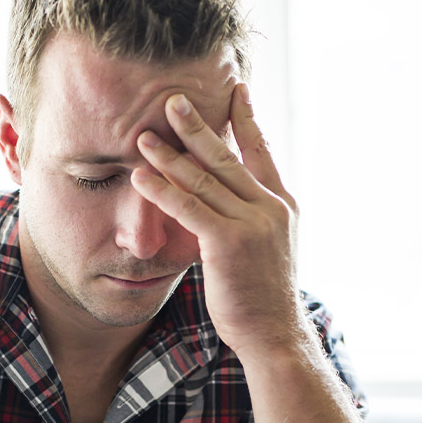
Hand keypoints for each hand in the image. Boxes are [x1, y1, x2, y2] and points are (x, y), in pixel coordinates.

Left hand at [131, 84, 302, 359]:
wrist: (274, 332)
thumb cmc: (262, 297)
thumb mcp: (266, 250)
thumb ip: (250, 221)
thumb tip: (225, 206)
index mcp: (281, 205)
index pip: (261, 152)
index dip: (246, 119)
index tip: (235, 90)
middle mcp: (269, 207)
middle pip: (226, 157)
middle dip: (197, 126)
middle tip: (172, 99)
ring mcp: (251, 223)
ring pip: (203, 179)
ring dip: (170, 155)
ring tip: (144, 135)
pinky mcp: (228, 241)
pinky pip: (188, 208)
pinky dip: (161, 189)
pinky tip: (140, 176)